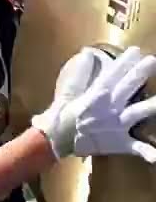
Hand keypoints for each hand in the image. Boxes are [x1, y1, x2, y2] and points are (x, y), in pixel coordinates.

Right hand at [32, 47, 155, 161]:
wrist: (56, 141)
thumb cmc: (61, 117)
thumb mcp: (67, 93)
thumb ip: (79, 74)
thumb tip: (87, 54)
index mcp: (95, 96)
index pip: (111, 75)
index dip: (124, 63)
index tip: (135, 50)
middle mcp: (109, 108)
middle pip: (126, 88)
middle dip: (138, 74)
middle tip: (151, 60)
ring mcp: (116, 125)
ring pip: (136, 113)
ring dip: (150, 107)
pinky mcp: (119, 142)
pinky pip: (136, 147)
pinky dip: (147, 152)